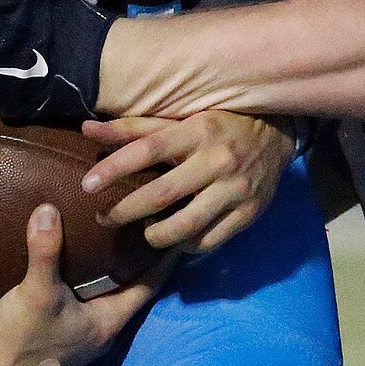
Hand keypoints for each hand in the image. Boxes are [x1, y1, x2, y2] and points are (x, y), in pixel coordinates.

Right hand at [0, 205, 155, 365]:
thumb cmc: (20, 339)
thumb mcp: (35, 293)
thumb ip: (44, 251)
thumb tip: (49, 209)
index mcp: (108, 323)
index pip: (149, 286)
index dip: (165, 260)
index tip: (178, 232)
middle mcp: (102, 331)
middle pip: (134, 290)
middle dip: (142, 261)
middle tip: (150, 226)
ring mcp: (82, 335)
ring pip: (110, 296)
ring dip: (116, 271)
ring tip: (121, 237)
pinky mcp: (62, 333)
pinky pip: (88, 300)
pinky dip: (92, 280)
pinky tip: (83, 263)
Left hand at [81, 112, 294, 253]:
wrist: (277, 133)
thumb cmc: (218, 124)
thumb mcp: (180, 120)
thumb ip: (133, 128)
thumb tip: (87, 129)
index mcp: (197, 131)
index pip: (147, 149)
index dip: (114, 168)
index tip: (87, 185)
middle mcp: (217, 160)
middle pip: (162, 194)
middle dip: (126, 211)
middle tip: (104, 218)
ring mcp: (236, 190)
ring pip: (186, 226)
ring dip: (155, 235)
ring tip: (143, 232)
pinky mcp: (249, 213)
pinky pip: (210, 240)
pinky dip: (186, 245)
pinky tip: (175, 239)